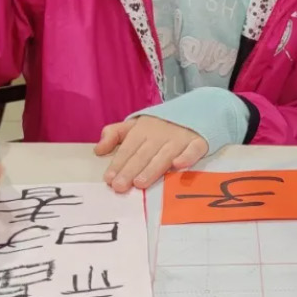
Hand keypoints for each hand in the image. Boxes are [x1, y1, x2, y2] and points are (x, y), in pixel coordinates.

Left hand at [98, 109, 212, 189]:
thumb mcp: (135, 125)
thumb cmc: (161, 124)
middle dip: (131, 170)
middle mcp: (160, 134)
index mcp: (143, 129)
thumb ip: (114, 135)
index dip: (118, 163)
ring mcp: (180, 138)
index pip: (128, 148)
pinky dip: (187, 157)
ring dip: (153, 168)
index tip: (109, 179)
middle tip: (120, 187)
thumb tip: (97, 150)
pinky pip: (193, 150)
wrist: (197, 109)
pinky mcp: (199, 142)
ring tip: (140, 183)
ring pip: (165, 155)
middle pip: (144, 154)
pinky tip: (178, 165)